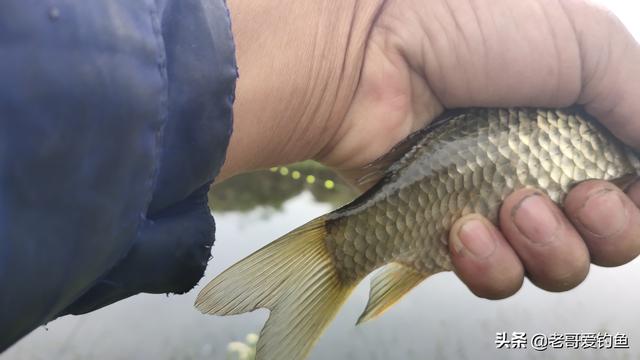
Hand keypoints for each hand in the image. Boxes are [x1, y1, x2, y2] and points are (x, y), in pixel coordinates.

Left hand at [223, 0, 639, 297]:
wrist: (368, 56)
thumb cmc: (466, 31)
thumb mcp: (582, 44)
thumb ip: (638, 100)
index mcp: (574, 126)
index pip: (629, 193)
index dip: (632, 209)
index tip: (608, 190)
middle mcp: (537, 168)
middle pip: (600, 240)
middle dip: (602, 234)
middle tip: (574, 200)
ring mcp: (489, 202)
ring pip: (549, 268)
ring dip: (547, 250)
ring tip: (510, 208)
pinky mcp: (443, 231)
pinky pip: (489, 277)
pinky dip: (489, 264)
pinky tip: (465, 229)